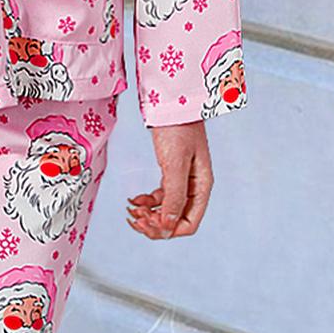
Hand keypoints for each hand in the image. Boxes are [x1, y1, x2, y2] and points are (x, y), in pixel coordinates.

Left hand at [127, 121, 213, 239]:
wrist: (172, 102)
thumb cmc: (177, 128)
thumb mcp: (174, 164)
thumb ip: (174, 196)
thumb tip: (168, 226)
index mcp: (202, 186)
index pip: (189, 223)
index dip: (168, 229)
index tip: (147, 223)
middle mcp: (195, 187)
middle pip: (176, 220)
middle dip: (155, 224)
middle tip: (134, 217)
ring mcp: (183, 181)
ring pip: (166, 210)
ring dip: (148, 214)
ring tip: (131, 208)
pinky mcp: (171, 173)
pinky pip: (159, 198)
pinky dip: (146, 202)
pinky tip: (134, 199)